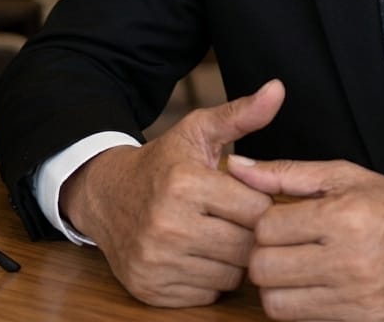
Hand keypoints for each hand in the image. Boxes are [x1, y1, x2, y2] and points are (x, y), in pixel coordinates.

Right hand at [60, 79, 284, 306]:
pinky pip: (206, 295)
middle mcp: (167, 225)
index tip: (246, 196)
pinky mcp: (149, 289)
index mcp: (184, 183)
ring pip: (229, 275)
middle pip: (245, 246)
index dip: (258, 204)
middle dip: (248, 234)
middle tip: (235, 220)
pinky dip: (209, 280)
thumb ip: (241, 114)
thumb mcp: (198, 131)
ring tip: (218, 235)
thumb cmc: (163, 162)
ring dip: (231, 259)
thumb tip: (277, 89)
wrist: (106, 195)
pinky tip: (199, 255)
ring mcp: (156, 261)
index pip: (256, 209)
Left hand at [226, 157, 383, 321]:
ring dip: (279, 286)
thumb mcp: (347, 177)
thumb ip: (287, 173)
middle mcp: (349, 261)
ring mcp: (357, 301)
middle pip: (263, 270)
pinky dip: (303, 307)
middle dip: (265, 256)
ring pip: (276, 304)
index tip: (280, 221)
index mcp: (343, 217)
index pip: (265, 228)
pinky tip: (318, 287)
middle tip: (284, 247)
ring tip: (299, 268)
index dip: (265, 224)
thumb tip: (238, 166)